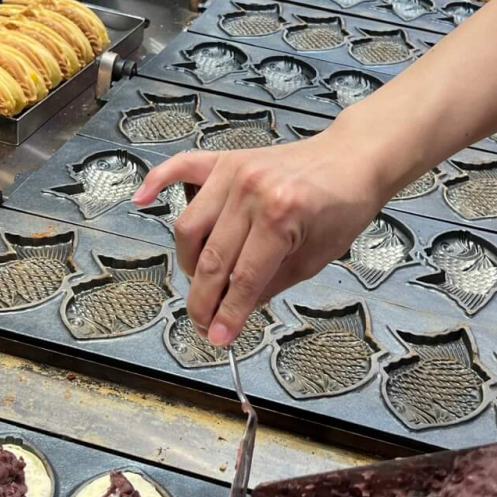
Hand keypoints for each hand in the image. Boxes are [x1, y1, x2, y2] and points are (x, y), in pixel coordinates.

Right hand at [132, 129, 390, 345]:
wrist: (354, 159)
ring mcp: (235, 172)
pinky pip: (182, 167)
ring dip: (189, 262)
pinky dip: (158, 181)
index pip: (244, 278)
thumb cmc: (343, 205)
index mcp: (282, 215)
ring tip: (201, 283)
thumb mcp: (316, 257)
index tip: (218, 338)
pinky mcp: (226, 159)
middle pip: (213, 258)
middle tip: (202, 323)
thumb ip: (270, 283)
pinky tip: (141, 200)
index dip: (228, 314)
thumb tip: (234, 309)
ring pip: (190, 227)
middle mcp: (253, 191)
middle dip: (204, 299)